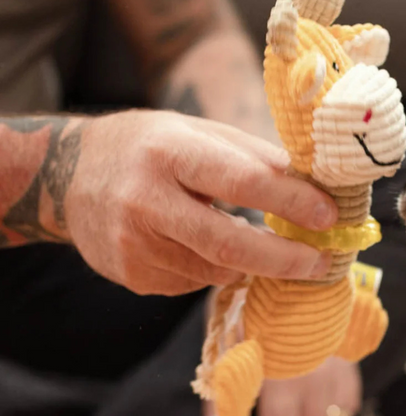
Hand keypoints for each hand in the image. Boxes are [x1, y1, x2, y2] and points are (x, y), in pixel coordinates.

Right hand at [64, 110, 337, 295]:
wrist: (64, 177)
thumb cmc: (147, 149)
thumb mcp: (194, 133)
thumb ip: (251, 157)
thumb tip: (314, 187)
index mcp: (168, 151)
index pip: (243, 180)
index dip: (292, 202)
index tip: (330, 217)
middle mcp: (146, 200)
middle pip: (231, 245)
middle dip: (285, 260)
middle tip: (322, 262)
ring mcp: (135, 245)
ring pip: (217, 270)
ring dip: (249, 262)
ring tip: (251, 241)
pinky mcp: (133, 276)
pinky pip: (195, 282)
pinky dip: (214, 268)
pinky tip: (196, 245)